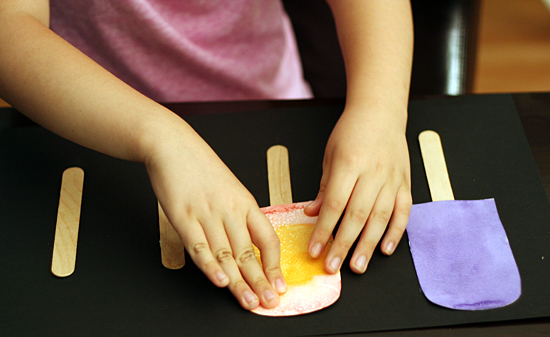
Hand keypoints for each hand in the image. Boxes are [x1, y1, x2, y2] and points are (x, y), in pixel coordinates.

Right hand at [144, 120, 285, 309]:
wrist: (173, 145)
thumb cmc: (201, 167)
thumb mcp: (229, 188)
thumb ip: (238, 215)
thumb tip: (248, 243)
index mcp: (245, 203)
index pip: (268, 238)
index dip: (275, 264)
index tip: (279, 283)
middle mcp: (230, 210)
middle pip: (249, 252)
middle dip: (261, 281)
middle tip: (270, 302)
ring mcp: (207, 214)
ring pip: (226, 254)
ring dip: (239, 282)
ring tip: (249, 302)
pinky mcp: (183, 216)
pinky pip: (199, 246)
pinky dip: (209, 266)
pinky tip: (220, 281)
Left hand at [304, 108, 411, 273]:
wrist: (381, 112)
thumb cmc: (351, 132)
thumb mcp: (330, 156)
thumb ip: (325, 187)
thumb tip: (312, 214)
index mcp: (349, 164)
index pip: (335, 204)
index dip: (324, 230)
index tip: (314, 250)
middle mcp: (373, 173)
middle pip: (357, 216)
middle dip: (343, 244)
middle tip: (332, 266)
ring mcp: (392, 179)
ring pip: (381, 218)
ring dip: (368, 245)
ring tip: (358, 266)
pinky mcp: (405, 183)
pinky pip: (403, 211)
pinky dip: (396, 232)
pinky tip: (386, 249)